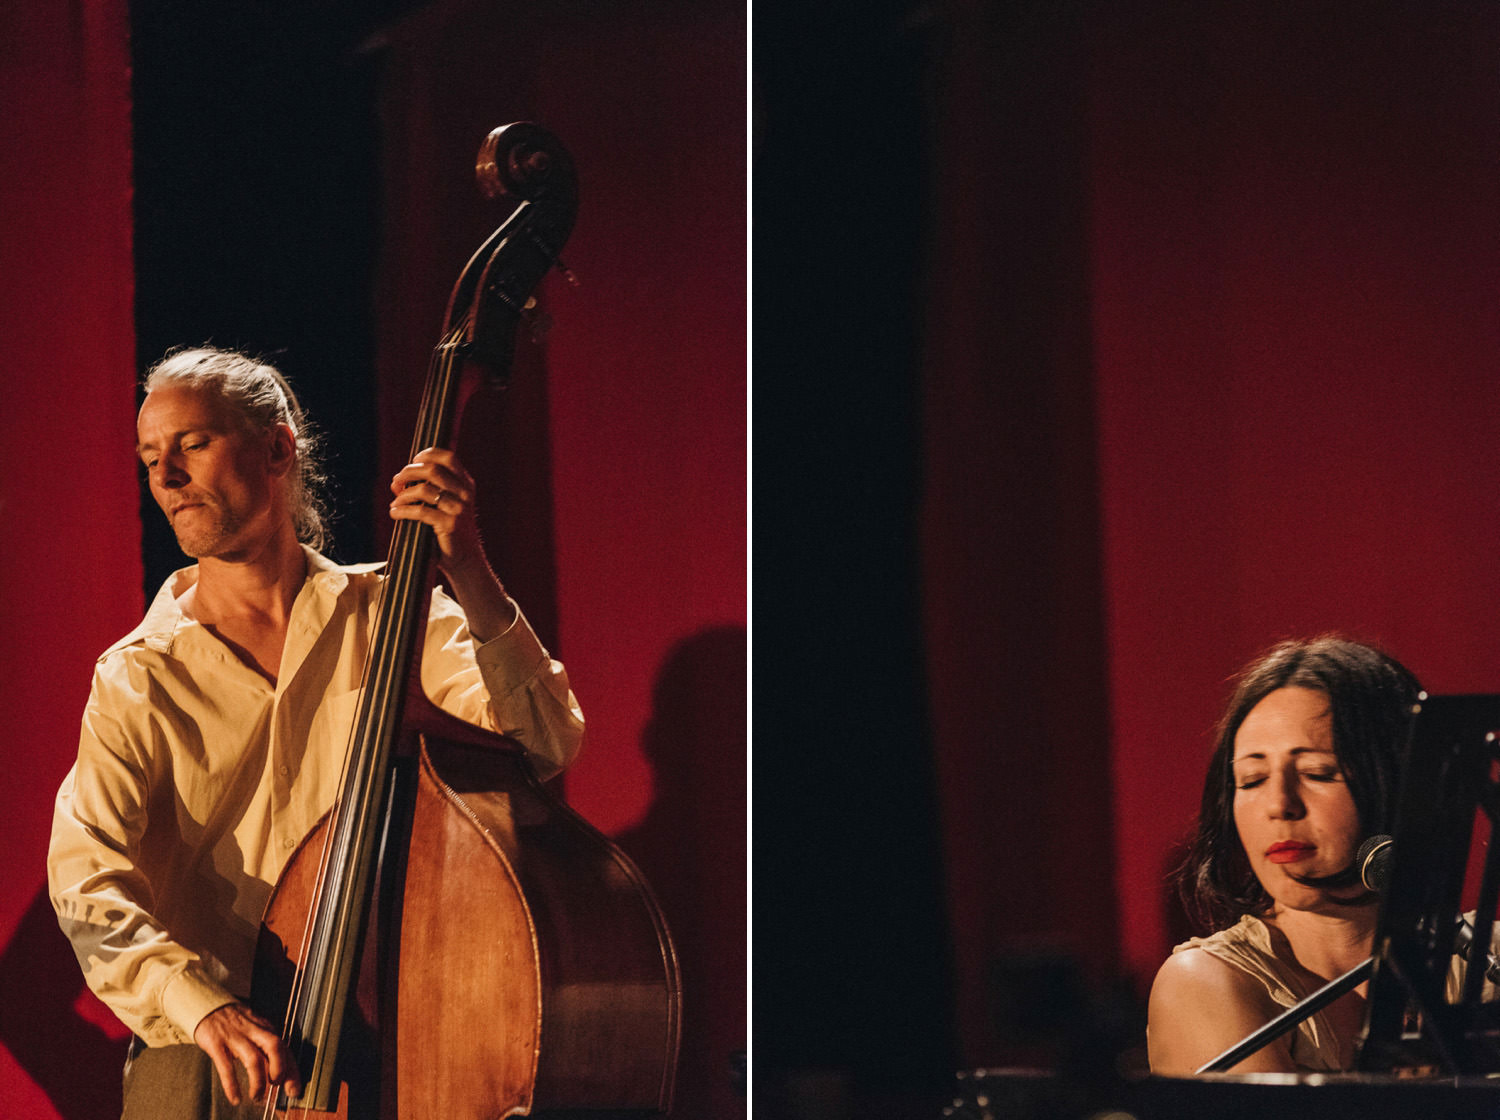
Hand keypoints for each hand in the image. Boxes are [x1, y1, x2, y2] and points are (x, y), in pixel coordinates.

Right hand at [193, 1002, 301, 1104]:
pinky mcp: (216, 1044)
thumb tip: (277, 1077)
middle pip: (275, 1047)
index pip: (285, 1048)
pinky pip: (226, 1066)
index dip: (292, 1070)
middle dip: (280, 1069)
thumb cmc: (235, 1023)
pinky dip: (232, 1085)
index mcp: (266, 1028)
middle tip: (277, 1086)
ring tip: (256, 1096)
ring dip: (258, 1082)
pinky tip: (235, 1098)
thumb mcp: (255, 1030)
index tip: (294, 1090)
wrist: (208, 1006)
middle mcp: (253, 1031)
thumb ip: (265, 1050)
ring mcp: (235, 1037)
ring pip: (253, 1059)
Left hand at [389, 447, 485, 578]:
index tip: (413, 461)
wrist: (464, 559)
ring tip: (395, 503)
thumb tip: (395, 483)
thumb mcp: (440, 506)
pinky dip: (403, 510)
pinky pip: (420, 511)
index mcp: (466, 484)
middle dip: (409, 472)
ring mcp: (459, 508)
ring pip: (424, 490)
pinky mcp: (451, 524)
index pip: (448, 457)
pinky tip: (395, 513)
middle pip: (432, 470)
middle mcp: (465, 493)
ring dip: (403, 495)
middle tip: (397, 481)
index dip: (427, 454)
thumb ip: (422, 490)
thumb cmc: (448, 531)